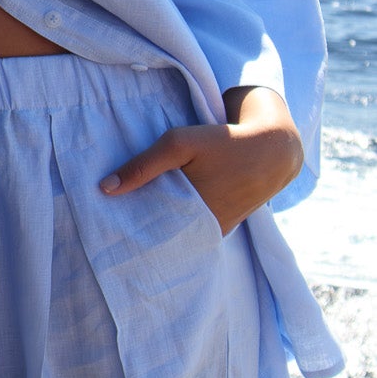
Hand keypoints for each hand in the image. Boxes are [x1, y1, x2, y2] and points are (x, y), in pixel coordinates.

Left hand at [99, 85, 304, 235]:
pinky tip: (161, 213)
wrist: (273, 151)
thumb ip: (143, 166)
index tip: (104, 221)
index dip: (127, 224)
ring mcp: (215, 231)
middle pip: (161, 233)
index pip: (147, 228)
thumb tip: (105, 188)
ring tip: (133, 215)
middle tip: (112, 220)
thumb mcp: (180, 144)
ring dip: (159, 224)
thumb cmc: (223, 143)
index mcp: (190, 212)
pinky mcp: (223, 228)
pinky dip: (178, 224)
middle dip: (140, 226)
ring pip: (176, 233)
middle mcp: (202, 229)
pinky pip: (193, 231)